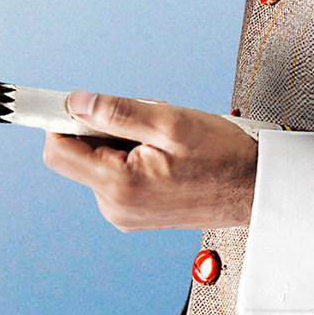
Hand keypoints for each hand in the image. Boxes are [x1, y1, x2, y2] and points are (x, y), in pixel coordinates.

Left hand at [44, 95, 258, 236]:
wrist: (255, 191)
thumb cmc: (223, 158)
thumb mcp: (169, 123)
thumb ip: (116, 112)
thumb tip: (75, 102)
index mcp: (119, 185)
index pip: (58, 150)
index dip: (61, 120)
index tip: (71, 102)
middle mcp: (115, 206)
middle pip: (78, 154)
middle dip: (103, 127)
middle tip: (145, 121)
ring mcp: (124, 213)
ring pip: (100, 161)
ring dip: (123, 140)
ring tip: (164, 141)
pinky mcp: (135, 212)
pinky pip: (117, 173)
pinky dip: (133, 156)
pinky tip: (165, 155)